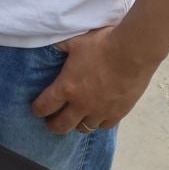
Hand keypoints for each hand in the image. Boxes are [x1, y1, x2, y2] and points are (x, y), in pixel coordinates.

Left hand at [29, 26, 160, 134]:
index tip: (36, 109)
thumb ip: (60, 47)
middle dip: (53, 125)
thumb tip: (50, 45)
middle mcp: (81, 104)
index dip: (37, 109)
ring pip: (84, 128)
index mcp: (67, 87)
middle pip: (62, 126)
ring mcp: (100, 111)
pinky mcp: (118, 113)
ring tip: (76, 118)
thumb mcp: (74, 41)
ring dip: (77, 124)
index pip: (45, 106)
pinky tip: (97, 117)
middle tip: (52, 121)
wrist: (132, 53)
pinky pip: (104, 126)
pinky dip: (98, 123)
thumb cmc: (101, 44)